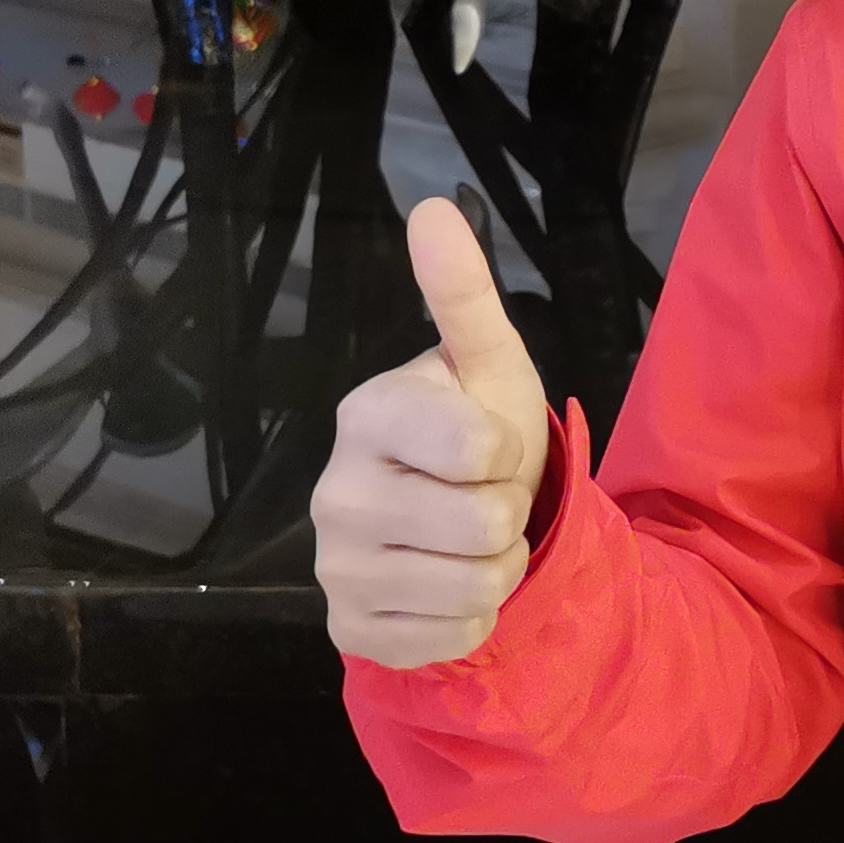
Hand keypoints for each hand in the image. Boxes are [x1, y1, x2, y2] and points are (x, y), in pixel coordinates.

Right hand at [314, 197, 552, 668]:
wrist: (452, 519)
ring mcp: (334, 567)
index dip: (509, 450)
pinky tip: (445, 584)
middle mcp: (335, 492)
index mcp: (367, 414)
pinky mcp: (351, 629)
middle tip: (478, 496)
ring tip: (467, 539)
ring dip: (498, 566)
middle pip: (485, 524)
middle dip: (507, 513)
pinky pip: (457, 635)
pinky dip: (474, 616)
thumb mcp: (486, 363)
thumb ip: (463, 292)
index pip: (482, 448)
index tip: (485, 443)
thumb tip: (435, 207)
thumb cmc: (475, 430)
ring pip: (478, 586)